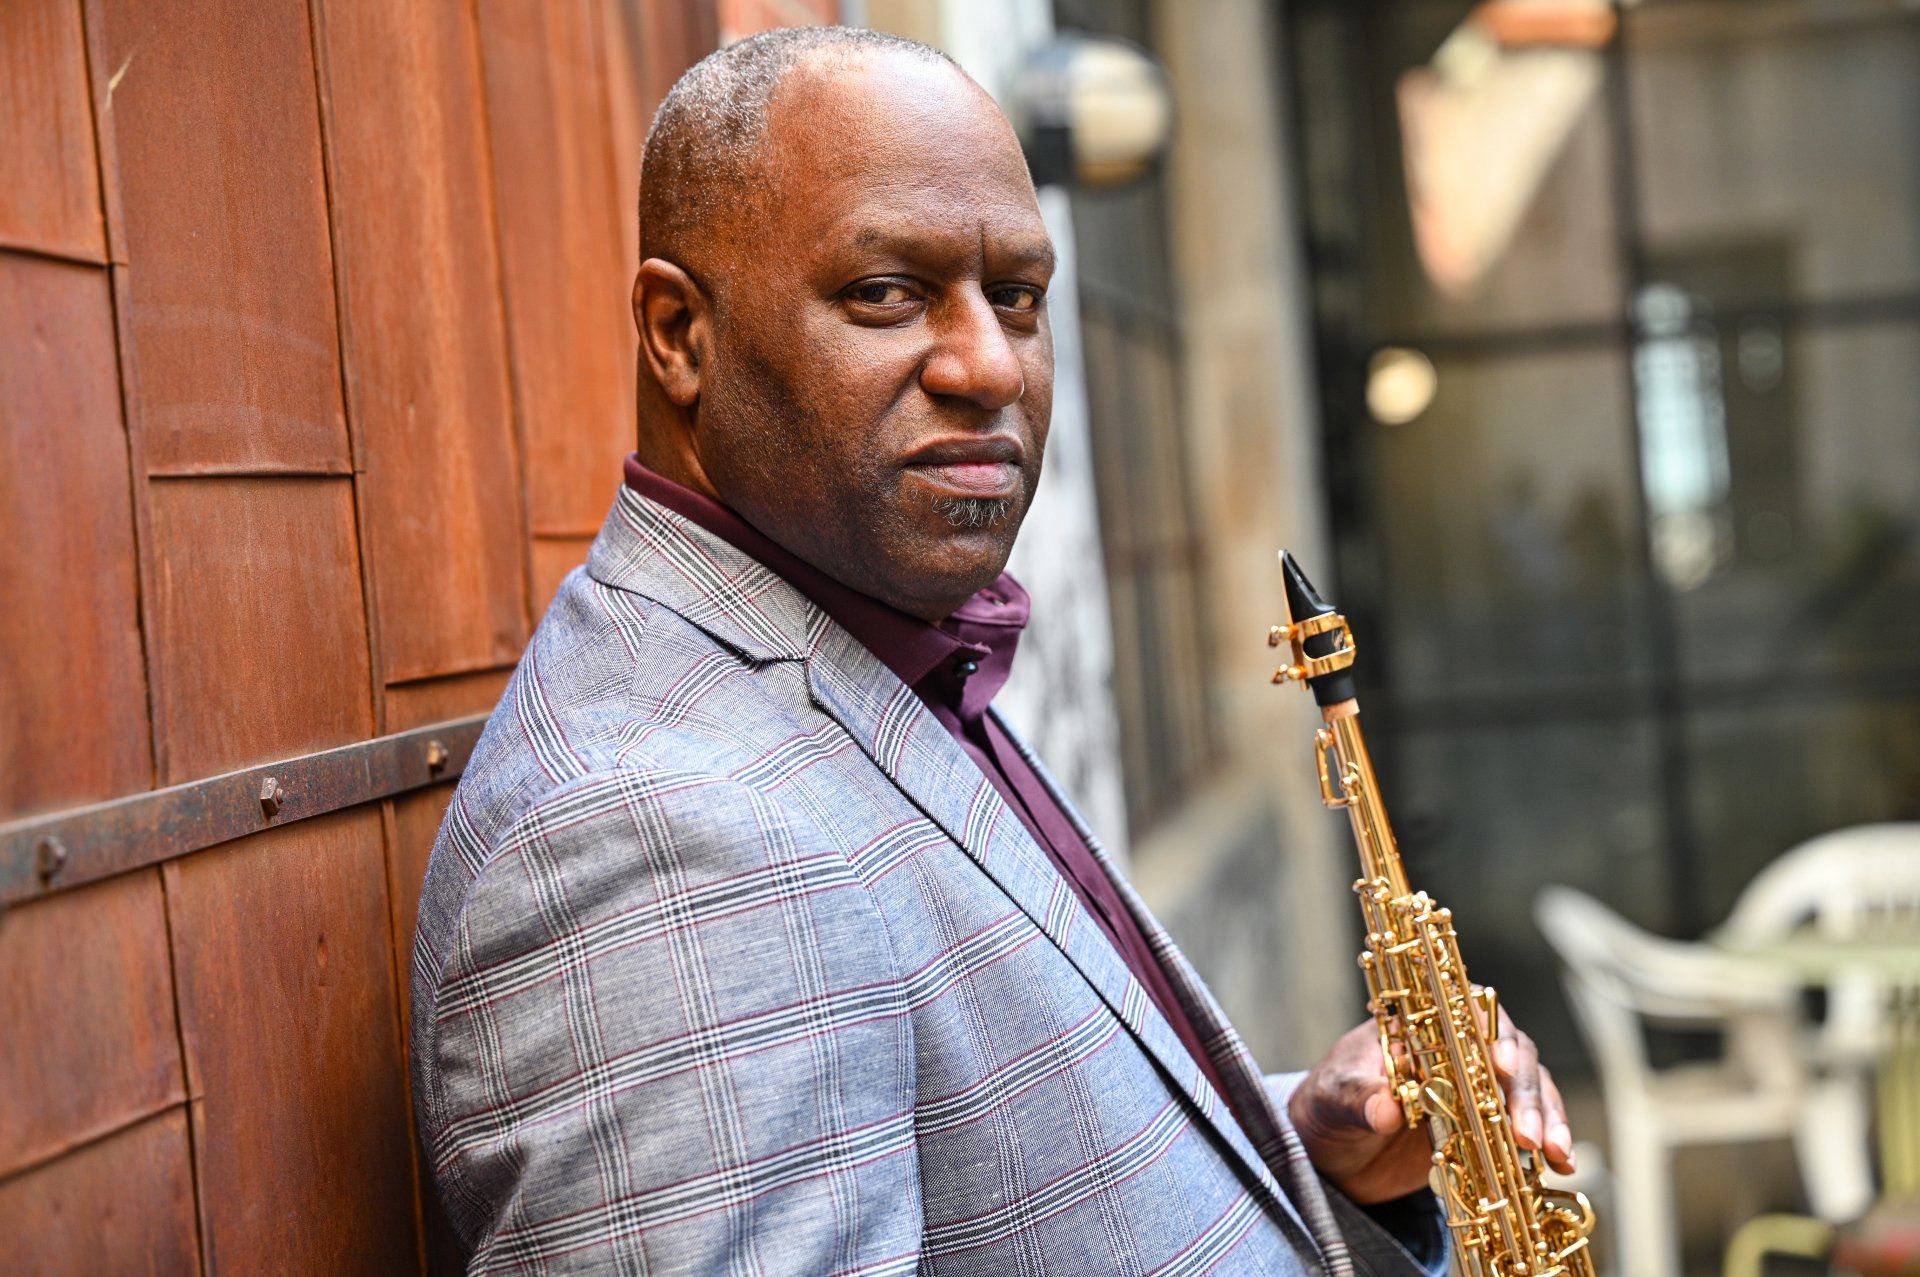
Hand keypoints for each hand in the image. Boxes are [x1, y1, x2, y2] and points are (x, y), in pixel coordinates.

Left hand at [1287, 1009, 1575, 1203]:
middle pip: (1509, 1051)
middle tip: (1526, 1132)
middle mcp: (1455, 1051)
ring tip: (1554, 1153)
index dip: (1489, 1030)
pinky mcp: (1484, 1126)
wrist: (1332, 1155)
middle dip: (1523, 1090)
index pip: (1465, 1012)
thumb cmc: (1330, 1107)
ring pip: (1526, 1088)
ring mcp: (1475, 1089)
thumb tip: (1385, 1110)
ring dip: (1546, 1116)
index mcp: (1419, 1027)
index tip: (1501, 1062)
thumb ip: (1357, 1100)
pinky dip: (1547, 1142)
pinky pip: (1523, 1127)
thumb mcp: (1334, 1100)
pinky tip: (1562, 1165)